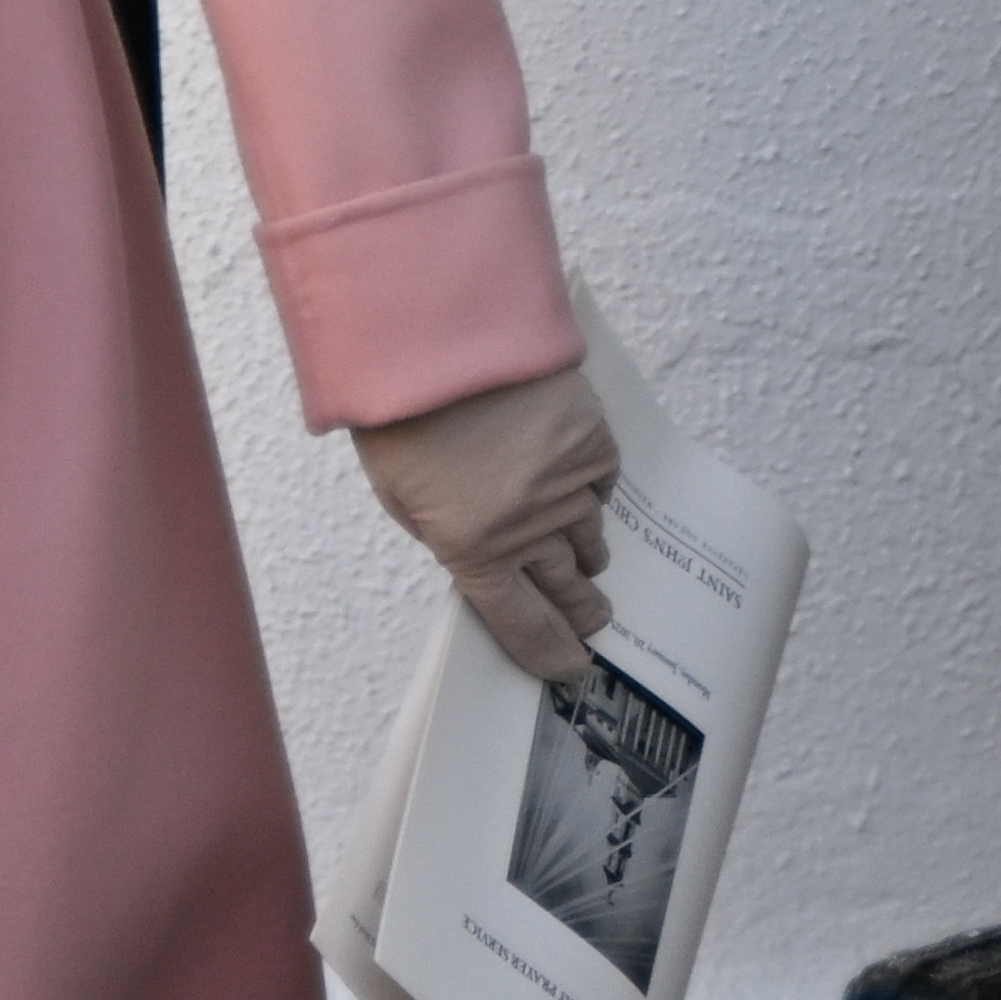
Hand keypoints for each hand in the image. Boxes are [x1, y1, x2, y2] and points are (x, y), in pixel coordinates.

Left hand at [353, 360, 619, 681]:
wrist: (436, 332)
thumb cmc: (400, 411)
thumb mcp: (397, 494)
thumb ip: (444, 535)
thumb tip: (480, 554)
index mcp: (472, 549)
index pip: (522, 624)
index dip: (550, 652)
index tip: (570, 667)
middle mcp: (529, 528)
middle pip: (568, 591)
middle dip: (580, 613)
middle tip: (592, 622)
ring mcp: (567, 484)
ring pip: (591, 541)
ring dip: (585, 556)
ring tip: (586, 564)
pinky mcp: (591, 440)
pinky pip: (602, 484)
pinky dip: (592, 493)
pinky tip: (579, 490)